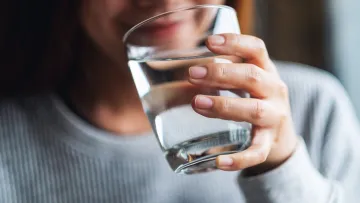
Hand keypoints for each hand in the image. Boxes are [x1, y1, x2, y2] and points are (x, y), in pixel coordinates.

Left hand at [188, 34, 297, 174]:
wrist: (281, 137)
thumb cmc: (255, 101)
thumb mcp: (247, 81)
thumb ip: (225, 72)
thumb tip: (193, 66)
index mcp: (267, 71)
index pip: (256, 49)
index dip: (235, 43)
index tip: (210, 42)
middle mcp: (275, 91)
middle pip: (253, 77)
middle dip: (222, 74)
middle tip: (193, 74)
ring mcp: (275, 118)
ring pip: (254, 110)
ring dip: (225, 106)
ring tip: (198, 103)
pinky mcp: (269, 144)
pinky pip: (256, 152)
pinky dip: (239, 159)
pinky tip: (219, 162)